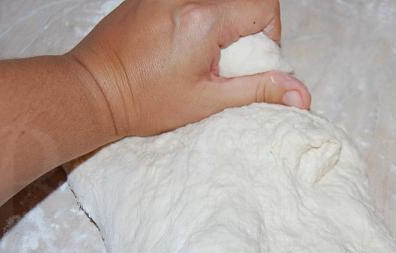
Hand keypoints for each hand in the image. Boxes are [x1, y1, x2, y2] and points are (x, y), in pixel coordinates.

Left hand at [67, 0, 311, 137]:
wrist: (93, 90)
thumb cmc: (143, 101)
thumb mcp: (207, 101)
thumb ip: (258, 91)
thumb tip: (301, 95)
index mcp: (203, 19)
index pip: (264, 5)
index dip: (268, 35)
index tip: (248, 61)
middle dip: (245, 27)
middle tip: (223, 60)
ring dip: (223, 21)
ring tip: (200, 52)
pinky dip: (200, 16)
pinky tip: (180, 43)